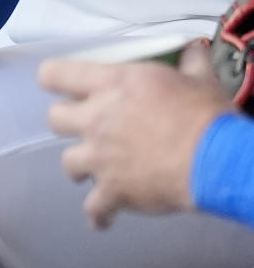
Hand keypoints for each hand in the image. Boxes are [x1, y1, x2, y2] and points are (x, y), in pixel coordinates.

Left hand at [38, 41, 233, 228]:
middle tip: (89, 127)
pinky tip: (104, 218)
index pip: (57, 74)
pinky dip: (98, 215)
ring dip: (81, 167)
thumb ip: (189, 62)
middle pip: (55, 119)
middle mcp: (97, 118)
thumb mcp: (200, 78)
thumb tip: (193, 49)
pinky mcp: (112, 191)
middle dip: (68, 123)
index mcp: (112, 84)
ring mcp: (100, 157)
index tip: (59, 85)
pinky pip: (93, 209)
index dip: (54, 79)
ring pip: (67, 163)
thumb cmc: (205, 115)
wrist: (213, 160)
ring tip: (97, 170)